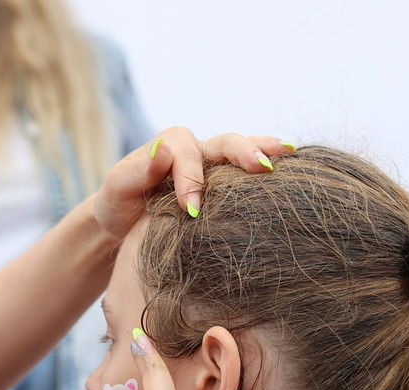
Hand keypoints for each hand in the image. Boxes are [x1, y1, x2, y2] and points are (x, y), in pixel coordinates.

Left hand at [93, 128, 292, 239]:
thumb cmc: (118, 207)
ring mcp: (215, 167)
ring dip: (265, 152)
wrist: (123, 228)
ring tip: (287, 155)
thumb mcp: (117, 190)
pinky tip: (292, 172)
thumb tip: (163, 150)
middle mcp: (198, 150)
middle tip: (260, 166)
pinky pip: (249, 175)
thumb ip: (134, 171)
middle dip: (242, 151)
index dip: (191, 179)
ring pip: (243, 152)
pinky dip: (269, 170)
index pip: (188, 154)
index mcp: (171, 145)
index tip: (191, 209)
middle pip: (225, 142)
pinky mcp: (228, 186)